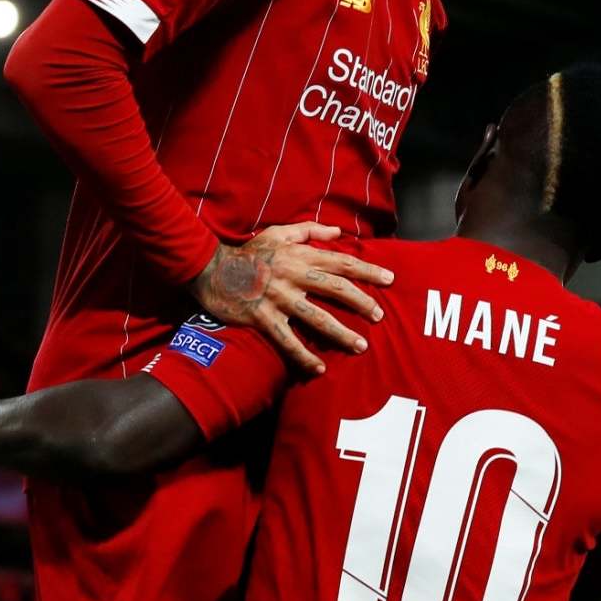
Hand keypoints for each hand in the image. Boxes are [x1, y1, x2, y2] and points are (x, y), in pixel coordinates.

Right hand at [189, 223, 392, 376]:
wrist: (210, 269)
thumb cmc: (249, 252)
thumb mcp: (278, 233)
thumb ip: (309, 231)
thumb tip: (338, 231)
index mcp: (300, 256)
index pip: (341, 262)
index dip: (367, 271)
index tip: (389, 279)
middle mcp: (293, 276)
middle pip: (336, 289)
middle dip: (361, 303)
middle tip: (379, 316)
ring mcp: (278, 299)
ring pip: (316, 318)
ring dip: (341, 333)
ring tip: (361, 346)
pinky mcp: (262, 318)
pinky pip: (287, 340)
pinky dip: (303, 356)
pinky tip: (320, 368)